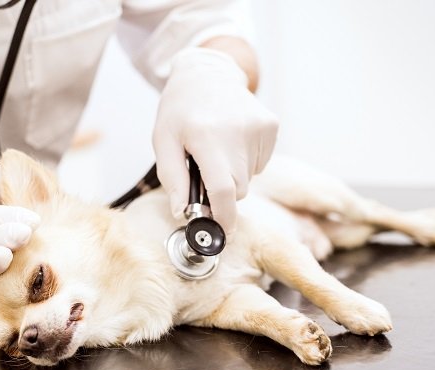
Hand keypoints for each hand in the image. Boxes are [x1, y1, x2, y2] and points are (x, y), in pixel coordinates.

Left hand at [153, 47, 278, 233]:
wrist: (207, 73)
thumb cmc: (180, 109)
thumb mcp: (164, 141)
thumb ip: (172, 179)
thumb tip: (182, 212)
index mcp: (208, 137)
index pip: (225, 190)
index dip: (225, 217)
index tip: (223, 232)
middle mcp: (238, 132)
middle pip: (238, 189)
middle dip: (222, 191)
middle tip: (204, 171)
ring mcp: (259, 128)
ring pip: (249, 177)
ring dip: (233, 173)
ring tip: (217, 148)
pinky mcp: (271, 126)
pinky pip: (259, 162)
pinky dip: (245, 160)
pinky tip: (232, 139)